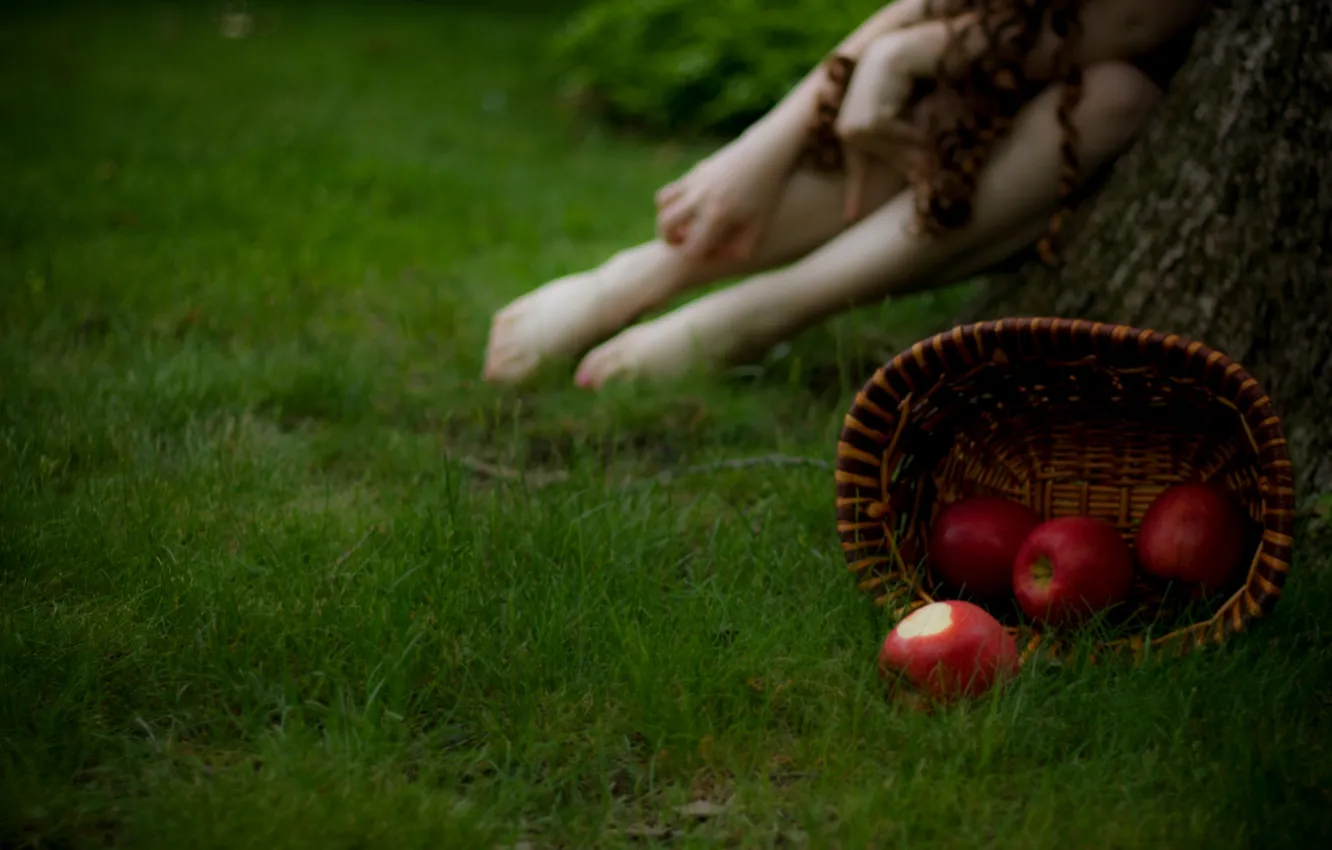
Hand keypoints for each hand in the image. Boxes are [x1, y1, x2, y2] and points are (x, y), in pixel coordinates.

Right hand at [653, 135, 790, 261]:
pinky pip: (670, 190)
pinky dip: (671, 203)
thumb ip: (741, 249)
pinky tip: (689, 208)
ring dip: (666, 219)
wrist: (765, 153)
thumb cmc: (766, 193)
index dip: (694, 257)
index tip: (704, 255)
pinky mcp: (695, 171)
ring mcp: (695, 182)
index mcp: (718, 215)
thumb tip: (718, 257)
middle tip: (680, 244)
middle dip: (669, 240)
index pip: (691, 248)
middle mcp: (701, 198)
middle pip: (666, 225)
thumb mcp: (760, 225)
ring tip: (679, 227)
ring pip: (662, 205)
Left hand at [834, 34, 924, 220]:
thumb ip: (898, 149)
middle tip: (927, 183)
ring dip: (917, 147)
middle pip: (887, 161)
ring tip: (927, 142)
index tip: (850, 218)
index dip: (855, 195)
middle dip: (911, 166)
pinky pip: (902, 138)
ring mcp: (856, 127)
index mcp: (847, 135)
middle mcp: (846, 132)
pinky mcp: (871, 123)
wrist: (892, 54)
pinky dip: (914, 130)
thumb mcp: (892, 122)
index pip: (856, 169)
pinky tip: (912, 111)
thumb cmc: (894, 88)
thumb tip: (918, 178)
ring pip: (896, 151)